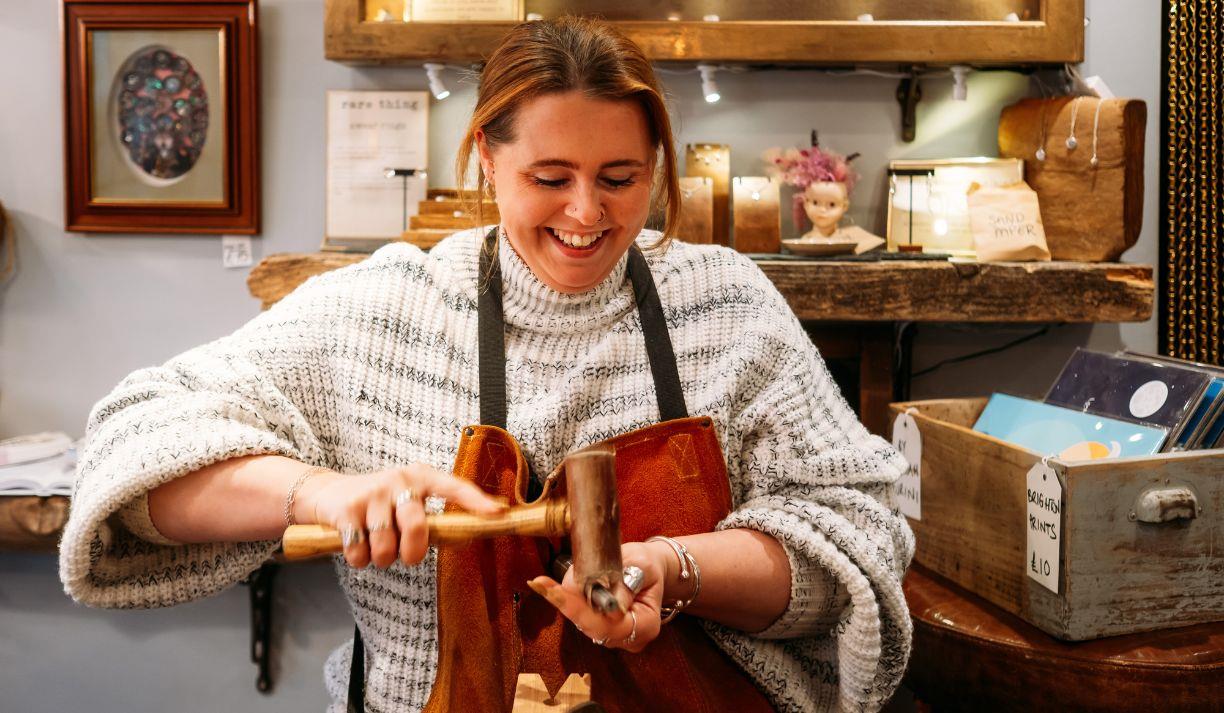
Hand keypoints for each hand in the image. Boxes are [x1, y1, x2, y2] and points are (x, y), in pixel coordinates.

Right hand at [298, 463, 503, 568]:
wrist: (328, 494)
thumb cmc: (380, 505)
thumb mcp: (408, 502)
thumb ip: (433, 519)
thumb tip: (469, 536)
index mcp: (421, 477)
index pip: (454, 487)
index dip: (477, 501)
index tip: (498, 514)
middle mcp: (399, 480)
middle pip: (417, 527)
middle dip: (412, 553)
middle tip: (407, 557)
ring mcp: (373, 493)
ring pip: (386, 545)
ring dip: (382, 559)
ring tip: (377, 549)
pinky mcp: (348, 508)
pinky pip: (360, 551)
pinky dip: (359, 559)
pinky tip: (357, 547)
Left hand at [527, 541, 669, 653]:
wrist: (648, 569)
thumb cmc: (648, 565)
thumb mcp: (642, 564)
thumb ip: (623, 580)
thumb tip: (597, 593)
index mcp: (646, 625)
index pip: (611, 624)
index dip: (582, 610)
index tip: (558, 592)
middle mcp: (628, 638)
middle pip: (591, 626)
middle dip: (566, 603)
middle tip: (540, 583)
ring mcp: (613, 637)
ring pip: (582, 621)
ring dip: (563, 601)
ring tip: (543, 582)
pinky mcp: (599, 629)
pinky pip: (579, 617)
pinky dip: (566, 602)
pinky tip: (548, 587)